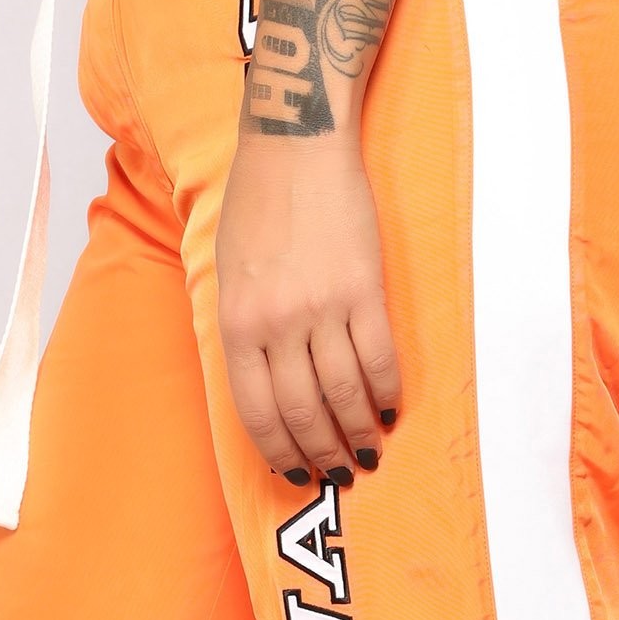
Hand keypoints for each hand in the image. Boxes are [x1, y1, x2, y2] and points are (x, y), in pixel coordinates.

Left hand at [215, 118, 401, 482]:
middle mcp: (277, 324)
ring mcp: (323, 308)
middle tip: (338, 473)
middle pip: (303, 412)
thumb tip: (267, 385)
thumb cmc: (256, 204)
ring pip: (344, 394)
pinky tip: (391, 409)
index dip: (279, 452)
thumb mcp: (227, 272)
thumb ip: (245, 329)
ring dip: (359, 433)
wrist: (296, 145)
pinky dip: (387, 392)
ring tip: (368, 453)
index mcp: (237, 322)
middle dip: (321, 453)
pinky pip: (379, 358)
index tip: (295, 473)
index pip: (257, 411)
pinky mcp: (365, 289)